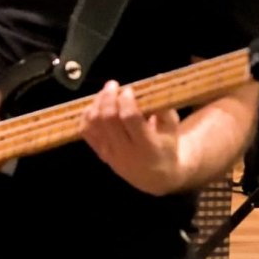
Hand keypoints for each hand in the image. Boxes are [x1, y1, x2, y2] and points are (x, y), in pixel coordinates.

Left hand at [80, 81, 183, 195]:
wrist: (155, 177)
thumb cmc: (166, 147)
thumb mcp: (173, 130)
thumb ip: (164, 108)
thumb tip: (155, 80)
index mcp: (147, 146)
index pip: (130, 118)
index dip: (126, 100)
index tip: (128, 89)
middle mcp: (126, 151)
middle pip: (108, 119)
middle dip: (108, 97)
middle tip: (112, 85)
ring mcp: (110, 154)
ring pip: (94, 124)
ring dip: (96, 104)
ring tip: (105, 93)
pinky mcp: (100, 153)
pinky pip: (85, 132)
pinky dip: (86, 115)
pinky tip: (95, 106)